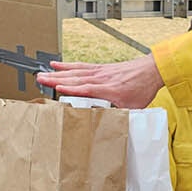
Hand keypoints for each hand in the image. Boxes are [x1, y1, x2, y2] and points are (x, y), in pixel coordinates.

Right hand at [37, 56, 162, 107]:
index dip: (70, 88)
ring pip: (75, 71)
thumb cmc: (142, 88)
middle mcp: (101, 78)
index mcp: (108, 88)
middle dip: (56, 78)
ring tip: (44, 72)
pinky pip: (81, 66)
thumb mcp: (133, 107)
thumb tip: (110, 125)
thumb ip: (119, 115)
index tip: (56, 88)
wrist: (151, 70)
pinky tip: (58, 64)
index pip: (85, 88)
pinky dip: (69, 65)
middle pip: (75, 78)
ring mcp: (100, 71)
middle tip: (40, 78)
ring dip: (58, 72)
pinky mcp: (100, 68)